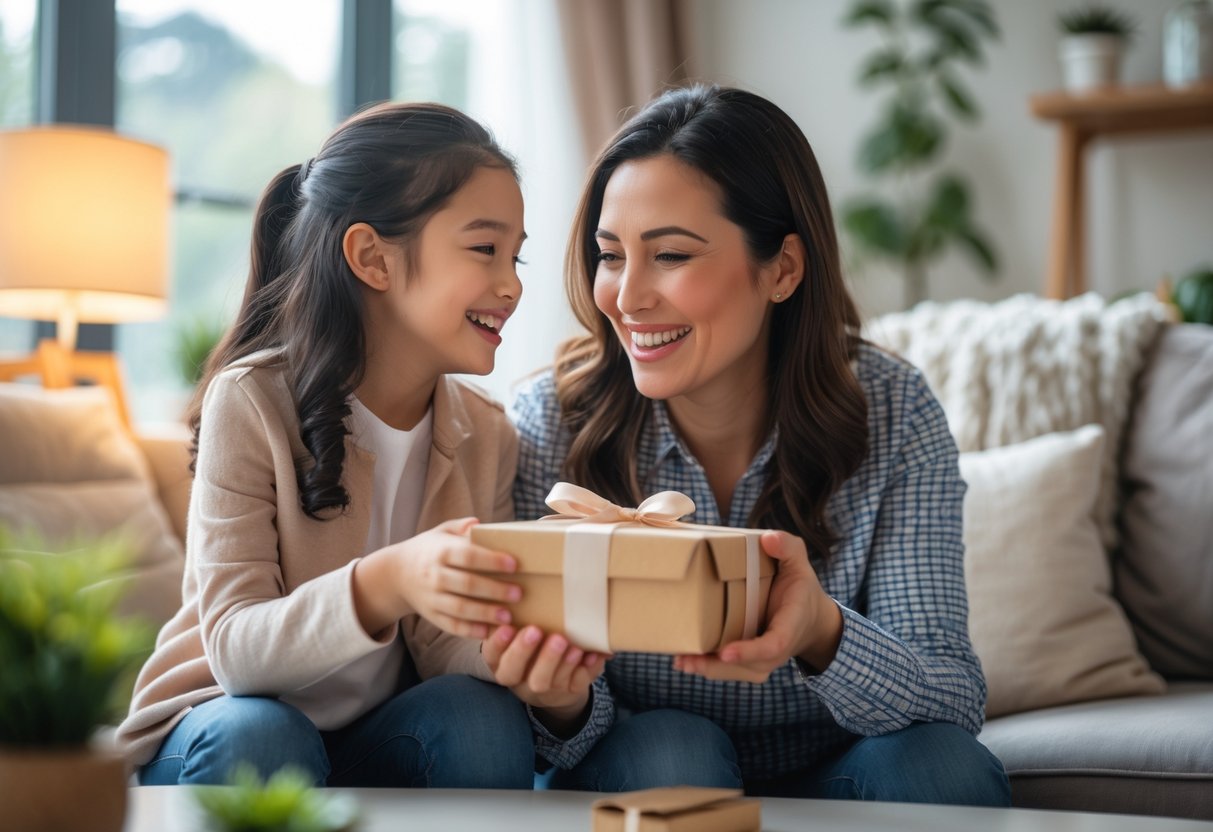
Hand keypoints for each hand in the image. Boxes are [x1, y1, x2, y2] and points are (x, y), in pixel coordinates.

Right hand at [353, 517, 521, 639]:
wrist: (396, 573)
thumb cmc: (429, 550)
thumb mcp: (441, 532)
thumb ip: (461, 527)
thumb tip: (478, 524)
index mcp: (440, 552)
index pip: (468, 556)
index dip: (491, 560)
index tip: (514, 564)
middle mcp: (435, 576)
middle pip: (467, 584)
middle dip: (494, 590)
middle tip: (518, 593)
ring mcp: (432, 598)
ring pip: (460, 608)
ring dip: (485, 613)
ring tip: (508, 616)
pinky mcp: (431, 615)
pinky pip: (451, 625)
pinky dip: (469, 630)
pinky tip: (488, 631)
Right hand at [482, 624, 607, 734]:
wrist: (556, 684)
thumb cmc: (535, 649)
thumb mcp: (521, 636)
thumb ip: (519, 619)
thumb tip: (522, 594)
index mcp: (501, 662)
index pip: (493, 654)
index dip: (498, 642)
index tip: (507, 626)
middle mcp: (518, 679)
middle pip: (514, 671)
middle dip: (523, 651)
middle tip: (536, 630)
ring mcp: (543, 689)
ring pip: (545, 681)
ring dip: (557, 662)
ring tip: (570, 644)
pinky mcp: (567, 693)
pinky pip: (575, 684)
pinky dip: (586, 669)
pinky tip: (592, 654)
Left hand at [672, 530, 841, 683]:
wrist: (811, 620)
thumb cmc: (800, 588)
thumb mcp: (799, 562)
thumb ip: (787, 547)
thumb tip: (767, 539)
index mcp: (791, 623)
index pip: (774, 643)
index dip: (751, 650)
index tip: (726, 652)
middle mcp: (779, 648)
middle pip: (749, 664)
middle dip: (717, 665)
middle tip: (686, 659)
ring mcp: (766, 660)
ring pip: (736, 672)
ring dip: (708, 669)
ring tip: (681, 661)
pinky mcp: (753, 663)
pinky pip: (731, 671)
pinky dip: (709, 668)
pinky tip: (685, 661)